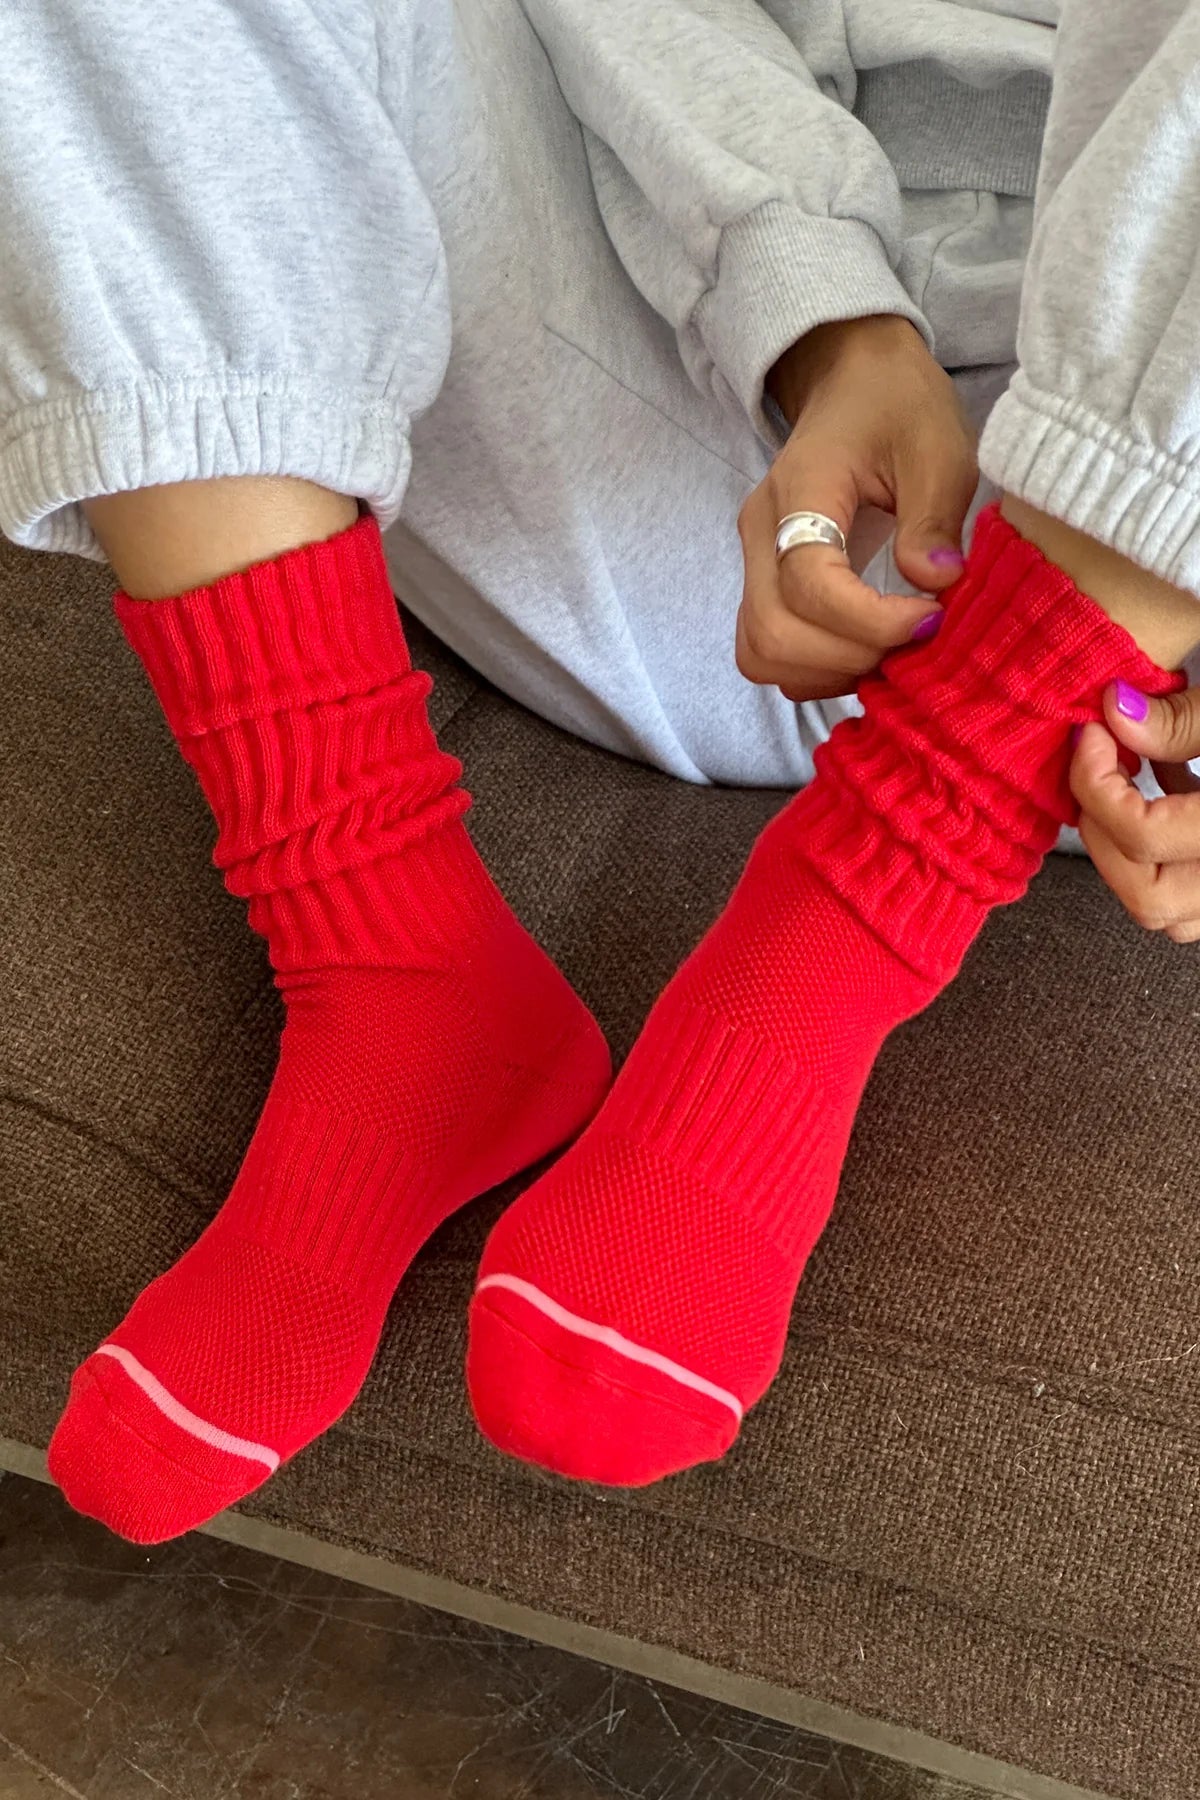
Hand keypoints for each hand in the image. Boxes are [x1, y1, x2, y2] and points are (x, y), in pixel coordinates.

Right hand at [736, 314, 978, 701]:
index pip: (809, 584)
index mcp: (800, 490)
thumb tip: (937, 583)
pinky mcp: (764, 585)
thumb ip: (934, 515)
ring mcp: (753, 562)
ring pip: (760, 654)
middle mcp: (761, 533)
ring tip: (889, 652)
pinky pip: (767, 653)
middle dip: (849, 657)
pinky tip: (864, 652)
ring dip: (826, 672)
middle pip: (774, 633)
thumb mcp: (937, 445)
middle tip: (912, 643)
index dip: (871, 621)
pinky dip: (813, 670)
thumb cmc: (898, 406)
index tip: (930, 617)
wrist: (853, 380)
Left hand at [1071, 682, 1199, 940]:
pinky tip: (1166, 794)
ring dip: (1127, 856)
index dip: (1098, 784)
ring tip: (1126, 787)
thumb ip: (1180, 720)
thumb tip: (1111, 711)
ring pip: (1165, 913)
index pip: (1143, 838)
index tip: (1089, 733)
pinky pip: (1187, 902)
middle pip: (1145, 897)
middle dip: (1103, 831)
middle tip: (1097, 768)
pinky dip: (1160, 860)